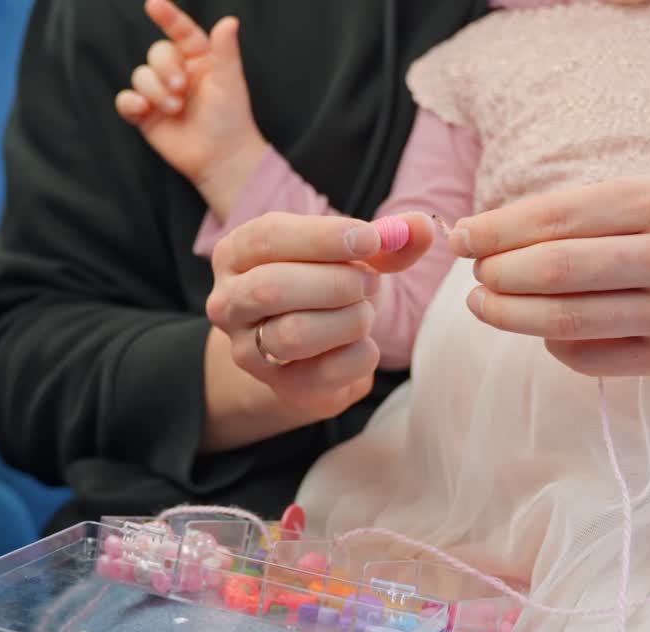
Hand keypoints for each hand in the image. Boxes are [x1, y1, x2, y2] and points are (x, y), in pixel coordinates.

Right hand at [115, 0, 265, 211]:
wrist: (221, 158)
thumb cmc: (231, 120)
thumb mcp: (230, 82)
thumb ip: (226, 51)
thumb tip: (229, 21)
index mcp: (199, 60)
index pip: (181, 32)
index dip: (168, 17)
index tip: (154, 4)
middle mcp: (178, 73)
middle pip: (156, 54)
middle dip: (164, 68)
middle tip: (181, 89)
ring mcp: (160, 93)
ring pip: (140, 76)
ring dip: (154, 91)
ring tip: (175, 108)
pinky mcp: (146, 115)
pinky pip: (125, 99)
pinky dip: (130, 102)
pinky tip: (143, 110)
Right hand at [205, 212, 437, 416]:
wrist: (316, 351)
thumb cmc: (326, 287)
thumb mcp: (351, 254)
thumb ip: (386, 240)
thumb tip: (420, 226)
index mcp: (237, 254)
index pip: (268, 237)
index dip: (323, 236)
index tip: (371, 239)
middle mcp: (229, 302)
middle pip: (272, 288)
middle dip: (336, 283)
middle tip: (371, 282)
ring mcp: (248, 350)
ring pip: (294, 334)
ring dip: (348, 319)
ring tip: (364, 312)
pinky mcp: (281, 387)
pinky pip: (326, 372)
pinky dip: (361, 354)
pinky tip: (362, 343)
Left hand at [450, 176, 649, 378]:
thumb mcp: (635, 200)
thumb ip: (566, 215)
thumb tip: (476, 237)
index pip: (556, 217)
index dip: (496, 230)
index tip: (459, 237)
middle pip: (557, 271)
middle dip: (499, 273)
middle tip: (475, 274)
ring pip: (567, 320)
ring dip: (509, 314)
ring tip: (484, 303)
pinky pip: (587, 357)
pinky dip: (552, 343)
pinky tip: (542, 328)